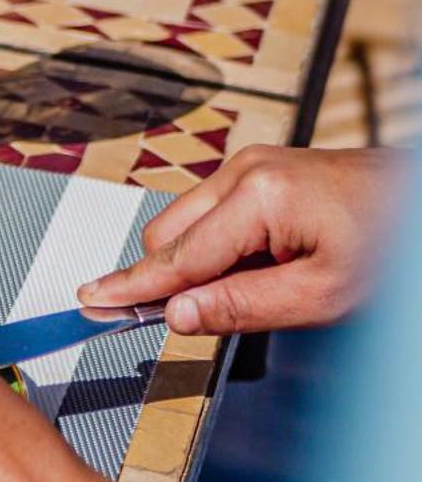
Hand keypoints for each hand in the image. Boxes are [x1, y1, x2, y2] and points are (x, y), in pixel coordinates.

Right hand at [79, 146, 406, 334]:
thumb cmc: (395, 246)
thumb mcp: (324, 296)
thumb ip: (242, 306)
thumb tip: (176, 314)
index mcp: (259, 196)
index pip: (176, 256)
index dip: (132, 287)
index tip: (91, 301)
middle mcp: (245, 169)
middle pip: (168, 234)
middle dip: (170, 277)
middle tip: (195, 317)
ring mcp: (251, 164)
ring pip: (186, 223)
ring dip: (199, 262)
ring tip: (262, 287)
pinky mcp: (261, 169)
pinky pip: (212, 212)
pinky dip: (219, 245)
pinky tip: (264, 266)